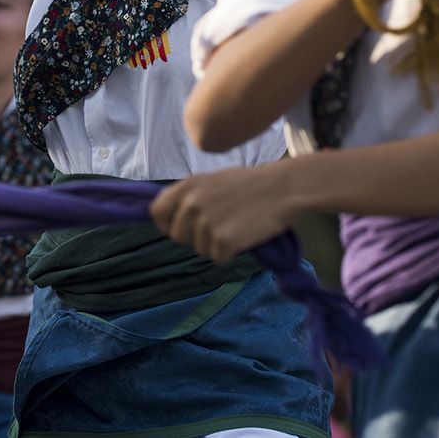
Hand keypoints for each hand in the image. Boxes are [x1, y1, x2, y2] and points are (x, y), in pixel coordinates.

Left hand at [151, 164, 296, 262]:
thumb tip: (174, 215)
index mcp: (187, 186)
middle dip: (195, 237)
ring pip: (199, 249)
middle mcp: (191, 204)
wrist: (282, 189)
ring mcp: (206, 223)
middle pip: (178, 236)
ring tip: (235, 226)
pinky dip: (230, 252)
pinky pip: (218, 257)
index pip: (157, 211)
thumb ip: (190, 196)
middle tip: (218, 226)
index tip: (180, 227)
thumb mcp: (212, 180)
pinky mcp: (222, 240)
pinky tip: (243, 235)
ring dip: (215, 245)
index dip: (166, 223)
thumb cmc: (249, 184)